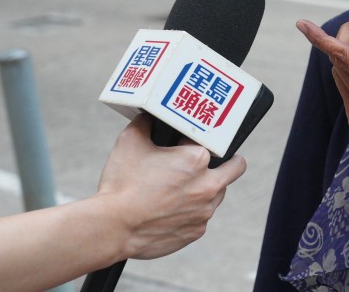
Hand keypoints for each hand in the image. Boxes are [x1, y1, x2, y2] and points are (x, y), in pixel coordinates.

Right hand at [94, 114, 246, 259]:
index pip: (211, 140)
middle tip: (211, 161)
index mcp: (197, 159)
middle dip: (227, 162)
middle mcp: (209, 185)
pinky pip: (201, 217)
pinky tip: (171, 209)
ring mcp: (204, 211)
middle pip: (236, 167)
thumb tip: (149, 116)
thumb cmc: (122, 184)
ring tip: (181, 188)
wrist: (112, 227)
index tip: (184, 144)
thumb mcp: (131, 141)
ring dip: (206, 188)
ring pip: (218, 194)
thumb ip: (145, 123)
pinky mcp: (196, 231)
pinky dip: (191, 211)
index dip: (194, 140)